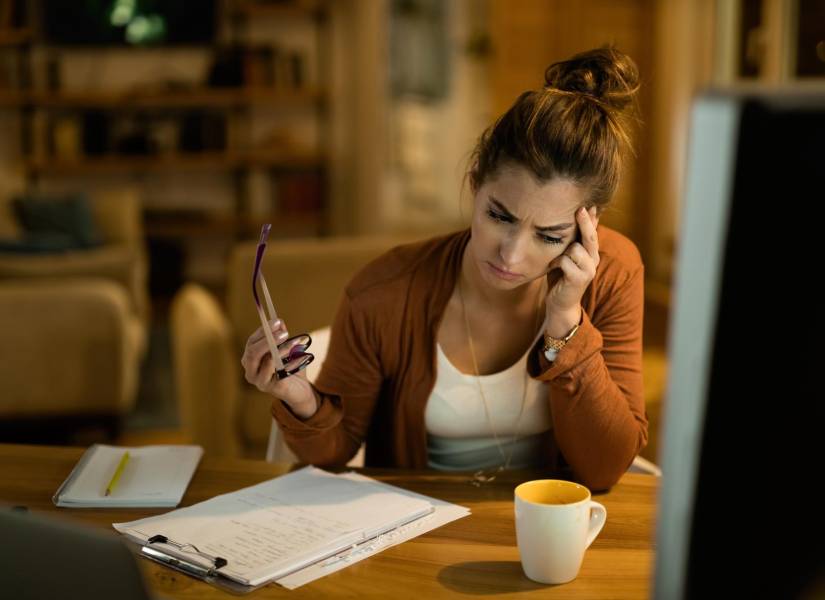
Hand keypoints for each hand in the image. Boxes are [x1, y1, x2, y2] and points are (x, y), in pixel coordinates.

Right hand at [241, 319, 318, 418]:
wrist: (300, 391)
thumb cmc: (290, 368)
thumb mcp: (287, 349)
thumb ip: (282, 337)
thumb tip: (280, 323)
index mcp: (250, 360)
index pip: (251, 342)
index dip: (263, 330)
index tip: (277, 320)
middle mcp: (250, 372)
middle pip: (252, 352)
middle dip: (268, 339)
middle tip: (284, 332)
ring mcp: (259, 382)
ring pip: (265, 361)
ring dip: (281, 349)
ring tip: (293, 342)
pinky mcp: (272, 388)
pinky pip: (279, 372)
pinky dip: (290, 362)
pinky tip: (298, 357)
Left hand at [544, 206, 599, 331]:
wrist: (560, 303)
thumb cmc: (561, 276)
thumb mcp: (566, 255)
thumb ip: (571, 241)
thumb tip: (575, 220)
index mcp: (591, 252)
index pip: (592, 231)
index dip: (591, 218)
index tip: (589, 203)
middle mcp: (594, 259)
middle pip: (590, 236)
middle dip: (585, 222)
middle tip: (580, 209)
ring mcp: (589, 270)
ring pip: (574, 248)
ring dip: (561, 251)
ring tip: (556, 260)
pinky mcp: (579, 279)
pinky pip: (566, 260)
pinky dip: (556, 262)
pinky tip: (553, 267)